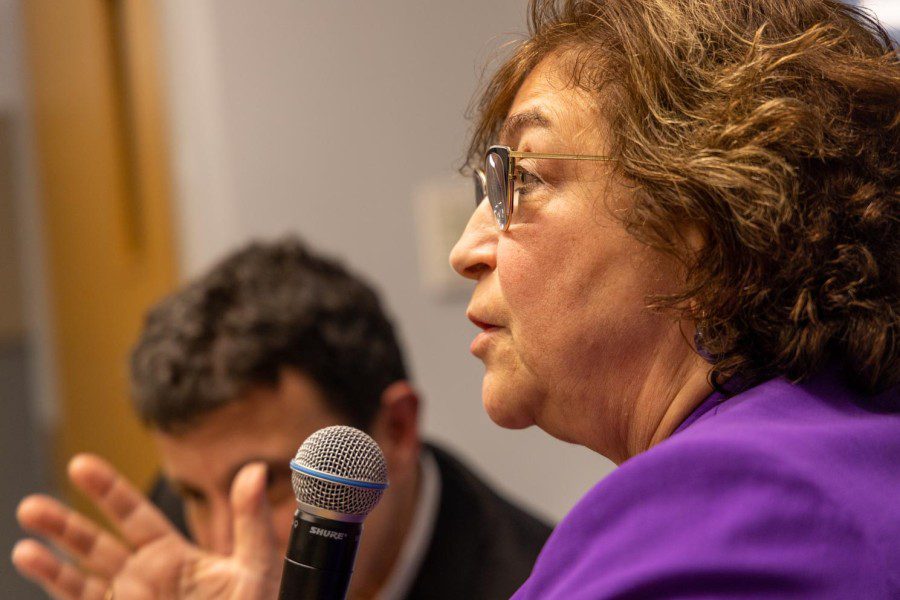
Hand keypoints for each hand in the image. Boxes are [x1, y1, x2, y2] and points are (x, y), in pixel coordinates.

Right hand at [12, 454, 281, 598]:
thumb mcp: (256, 567)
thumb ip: (251, 520)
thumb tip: (256, 470)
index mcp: (173, 557)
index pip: (133, 514)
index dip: (106, 489)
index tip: (80, 464)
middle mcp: (143, 579)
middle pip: (94, 544)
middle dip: (63, 524)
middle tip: (31, 507)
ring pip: (78, 578)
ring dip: (50, 559)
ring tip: (24, 540)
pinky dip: (55, 584)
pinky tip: (31, 562)